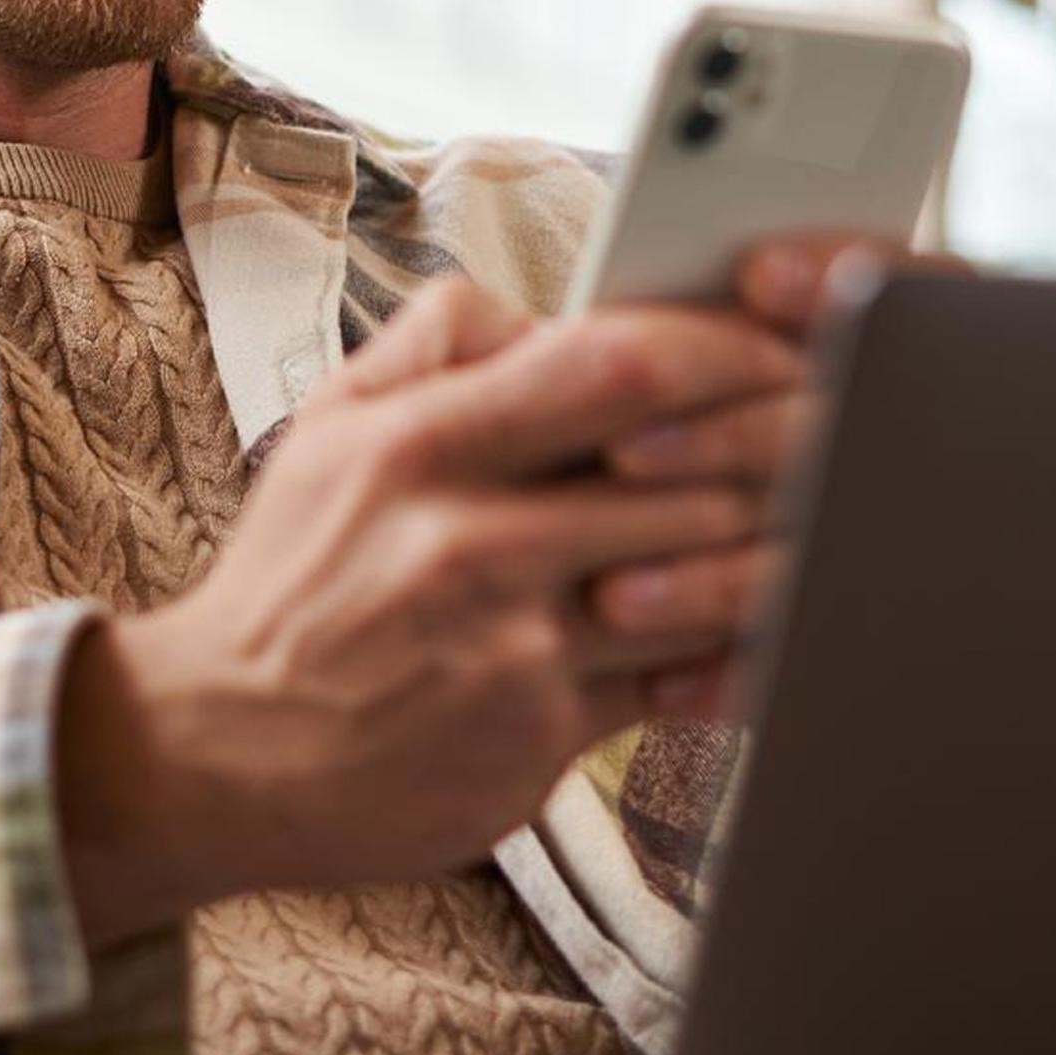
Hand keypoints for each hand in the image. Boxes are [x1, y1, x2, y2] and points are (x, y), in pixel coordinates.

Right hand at [57, 276, 807, 945]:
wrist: (221, 751)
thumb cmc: (296, 580)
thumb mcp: (330, 428)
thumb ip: (438, 341)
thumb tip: (551, 303)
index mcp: (421, 441)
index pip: (616, 362)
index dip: (727, 347)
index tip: (780, 345)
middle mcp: (468, 537)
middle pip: (688, 473)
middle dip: (780, 448)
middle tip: (834, 430)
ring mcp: (511, 644)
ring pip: (702, 580)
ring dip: (769, 548)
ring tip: (810, 520)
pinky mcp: (539, 735)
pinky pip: (678, 680)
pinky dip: (729, 651)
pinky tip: (741, 631)